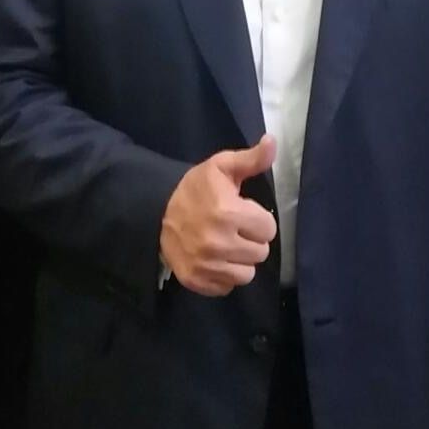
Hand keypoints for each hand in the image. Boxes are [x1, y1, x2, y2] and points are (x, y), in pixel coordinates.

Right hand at [159, 134, 277, 295]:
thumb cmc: (196, 189)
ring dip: (241, 260)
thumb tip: (272, 142)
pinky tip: (215, 259)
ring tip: (228, 245)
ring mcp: (206, 265)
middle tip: (236, 229)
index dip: (259, 219)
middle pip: (260, 253)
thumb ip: (251, 159)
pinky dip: (224, 275)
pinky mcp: (196, 281)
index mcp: (228, 213)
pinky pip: (227, 287)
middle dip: (252, 240)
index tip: (245, 213)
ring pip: (247, 274)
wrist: (156, 211)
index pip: (269, 229)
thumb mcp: (222, 167)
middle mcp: (218, 243)